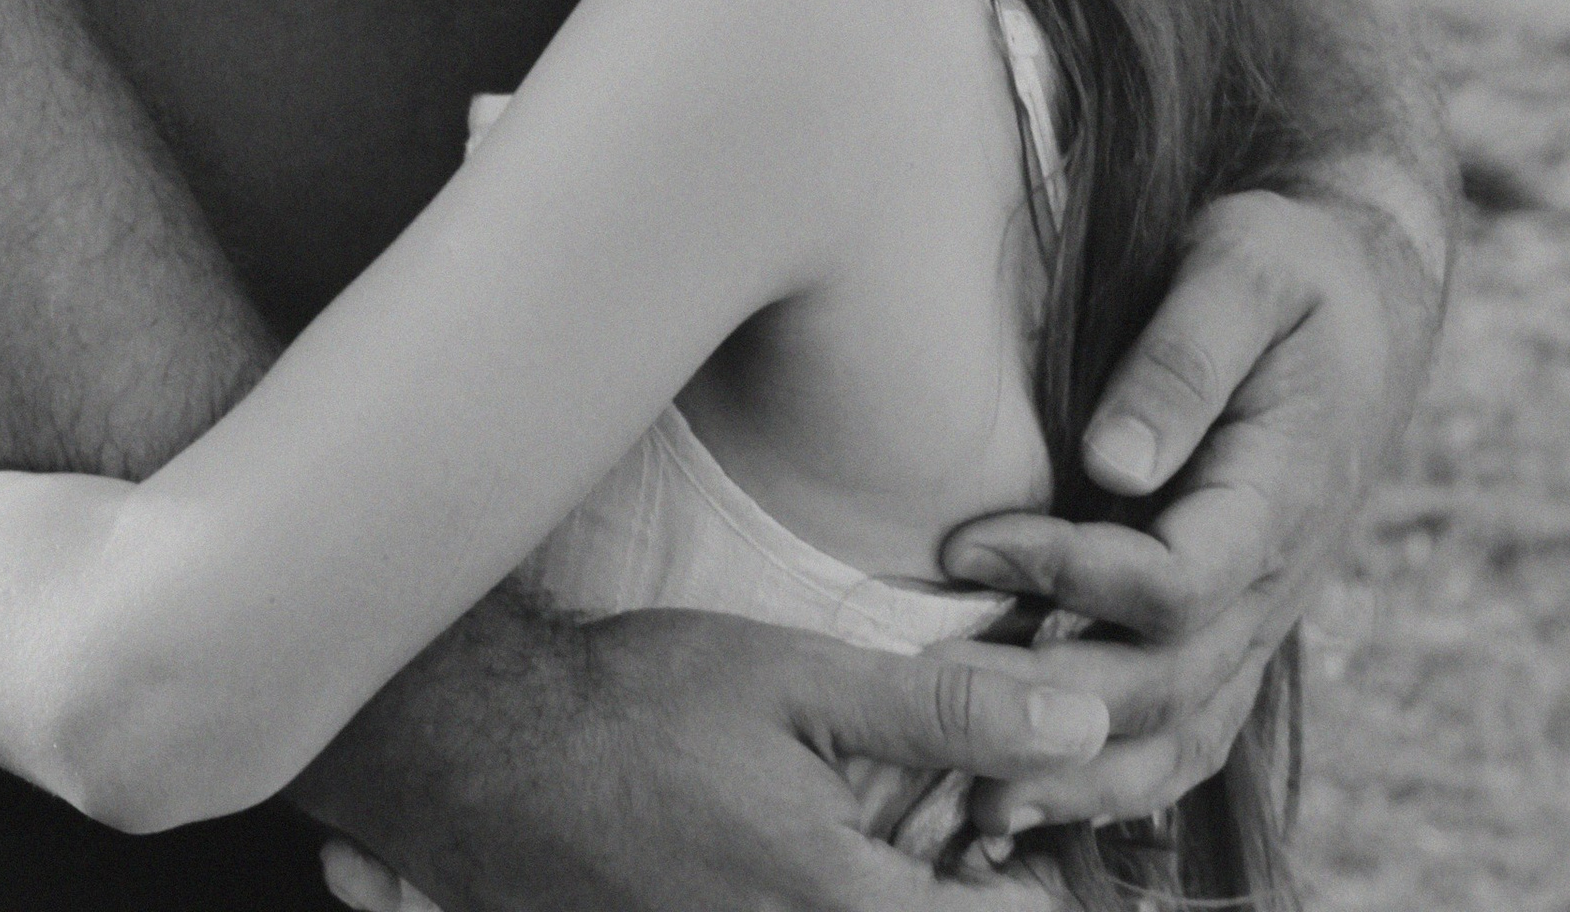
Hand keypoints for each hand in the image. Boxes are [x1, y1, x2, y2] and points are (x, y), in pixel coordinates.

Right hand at [300, 599, 1106, 911]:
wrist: (486, 754)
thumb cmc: (639, 704)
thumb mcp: (799, 679)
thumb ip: (945, 712)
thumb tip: (1083, 719)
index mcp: (843, 906)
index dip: (1038, 878)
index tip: (1025, 821)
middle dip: (965, 890)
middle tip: (963, 827)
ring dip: (897, 894)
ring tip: (888, 837)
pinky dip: (832, 900)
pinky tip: (804, 852)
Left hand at [936, 181, 1434, 840]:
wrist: (1359, 297)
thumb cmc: (1289, 263)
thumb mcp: (1245, 266)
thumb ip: (1184, 357)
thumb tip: (1110, 461)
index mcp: (1278, 493)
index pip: (1176, 581)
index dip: (1070, 575)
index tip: (967, 541)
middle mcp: (1274, 578)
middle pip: (1168, 683)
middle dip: (1048, 696)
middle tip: (930, 686)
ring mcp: (1259, 613)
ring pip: (1180, 733)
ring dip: (1079, 772)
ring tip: (968, 793)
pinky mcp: (1235, 623)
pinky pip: (1188, 730)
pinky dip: (1117, 779)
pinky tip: (1033, 798)